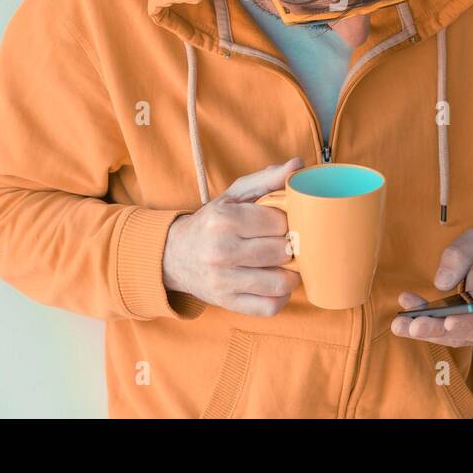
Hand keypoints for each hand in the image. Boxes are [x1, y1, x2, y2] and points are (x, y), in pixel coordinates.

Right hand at [162, 158, 303, 315]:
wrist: (175, 255)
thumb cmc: (212, 222)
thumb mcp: (234, 196)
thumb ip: (266, 179)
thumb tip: (297, 165)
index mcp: (223, 220)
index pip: (279, 222)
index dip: (287, 221)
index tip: (282, 222)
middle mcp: (221, 251)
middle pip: (282, 251)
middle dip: (290, 246)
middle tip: (285, 242)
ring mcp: (224, 281)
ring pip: (281, 282)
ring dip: (290, 274)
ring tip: (283, 264)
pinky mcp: (228, 303)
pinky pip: (270, 306)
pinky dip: (281, 296)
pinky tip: (275, 283)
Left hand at [391, 229, 472, 348]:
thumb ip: (461, 255)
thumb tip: (441, 282)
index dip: (472, 322)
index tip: (448, 321)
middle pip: (472, 333)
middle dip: (439, 330)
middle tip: (412, 326)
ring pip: (458, 337)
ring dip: (429, 331)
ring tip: (400, 324)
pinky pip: (451, 334)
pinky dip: (430, 326)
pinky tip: (408, 316)